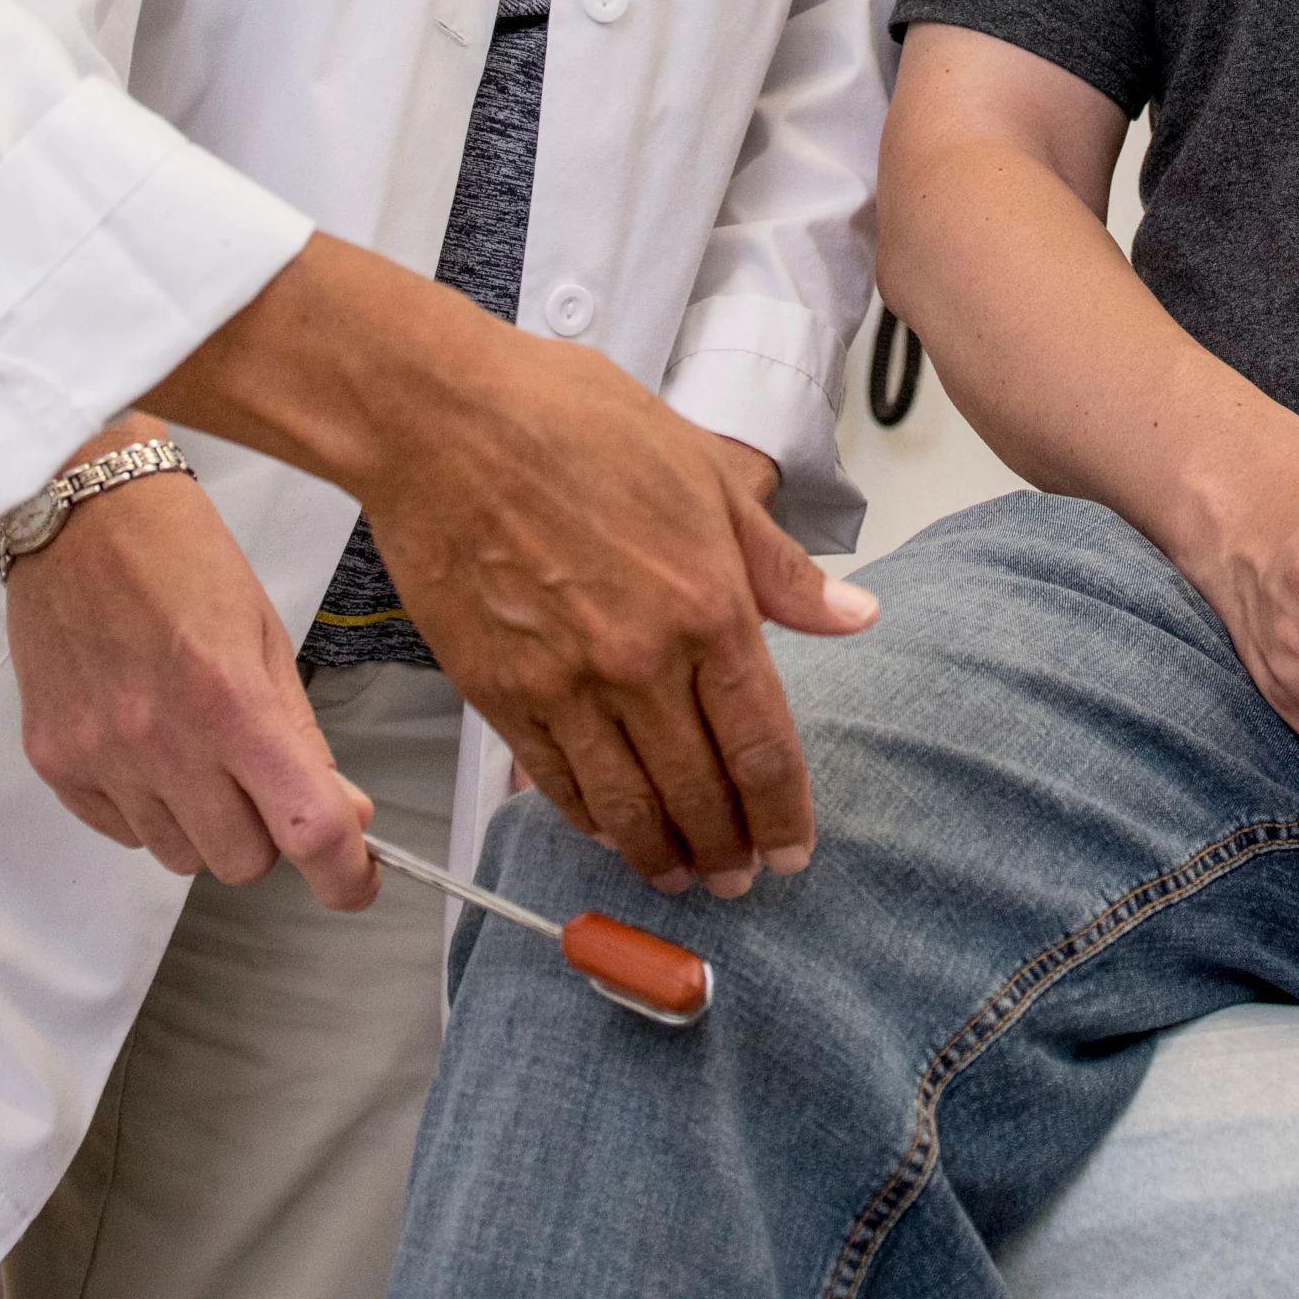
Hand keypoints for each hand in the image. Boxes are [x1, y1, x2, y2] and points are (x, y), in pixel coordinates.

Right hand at [4, 430, 378, 907]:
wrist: (74, 511)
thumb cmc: (178, 555)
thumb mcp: (264, 634)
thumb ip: (301, 735)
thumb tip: (345, 813)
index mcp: (229, 699)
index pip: (307, 827)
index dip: (344, 874)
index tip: (357, 882)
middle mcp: (161, 740)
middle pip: (241, 863)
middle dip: (266, 834)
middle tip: (259, 779)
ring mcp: (99, 756)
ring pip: (178, 855)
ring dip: (202, 822)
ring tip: (191, 744)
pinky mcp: (54, 760)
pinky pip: (121, 832)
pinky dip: (145, 807)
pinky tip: (144, 742)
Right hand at [352, 333, 872, 900]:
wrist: (443, 420)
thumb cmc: (572, 423)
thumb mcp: (702, 475)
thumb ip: (778, 567)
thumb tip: (855, 616)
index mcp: (708, 607)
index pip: (762, 745)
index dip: (784, 813)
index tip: (793, 849)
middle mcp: (643, 662)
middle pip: (701, 792)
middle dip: (728, 849)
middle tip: (741, 878)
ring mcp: (565, 684)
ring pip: (627, 805)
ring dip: (660, 854)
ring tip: (679, 876)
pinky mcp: (499, 691)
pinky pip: (554, 782)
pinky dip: (587, 819)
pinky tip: (607, 830)